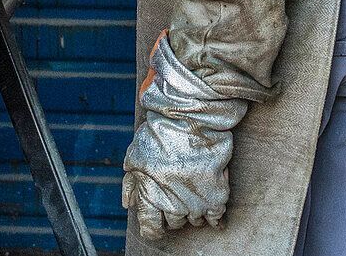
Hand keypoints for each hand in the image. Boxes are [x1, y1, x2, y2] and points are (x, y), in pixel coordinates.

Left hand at [122, 34, 246, 239]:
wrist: (191, 116)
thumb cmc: (160, 132)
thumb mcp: (136, 154)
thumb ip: (131, 182)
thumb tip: (128, 203)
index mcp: (151, 196)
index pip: (150, 228)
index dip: (152, 226)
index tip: (156, 220)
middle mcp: (174, 205)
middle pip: (174, 222)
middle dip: (172, 210)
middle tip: (174, 192)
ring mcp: (197, 203)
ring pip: (194, 221)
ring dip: (192, 210)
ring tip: (191, 191)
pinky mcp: (217, 196)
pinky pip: (217, 218)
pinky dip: (214, 214)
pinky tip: (210, 204)